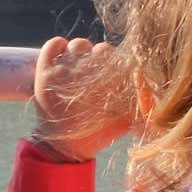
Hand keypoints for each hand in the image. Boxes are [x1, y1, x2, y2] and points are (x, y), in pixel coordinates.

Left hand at [30, 36, 134, 161]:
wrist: (62, 146)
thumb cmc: (95, 133)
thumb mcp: (123, 122)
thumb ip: (138, 103)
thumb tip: (147, 81)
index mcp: (106, 83)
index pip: (117, 58)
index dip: (117, 62)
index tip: (114, 72)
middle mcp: (85, 73)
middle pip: (101, 49)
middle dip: (101, 57)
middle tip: (97, 70)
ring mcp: (63, 71)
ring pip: (78, 44)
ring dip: (81, 50)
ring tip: (79, 62)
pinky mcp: (45, 71)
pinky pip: (52, 45)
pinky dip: (57, 45)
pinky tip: (63, 53)